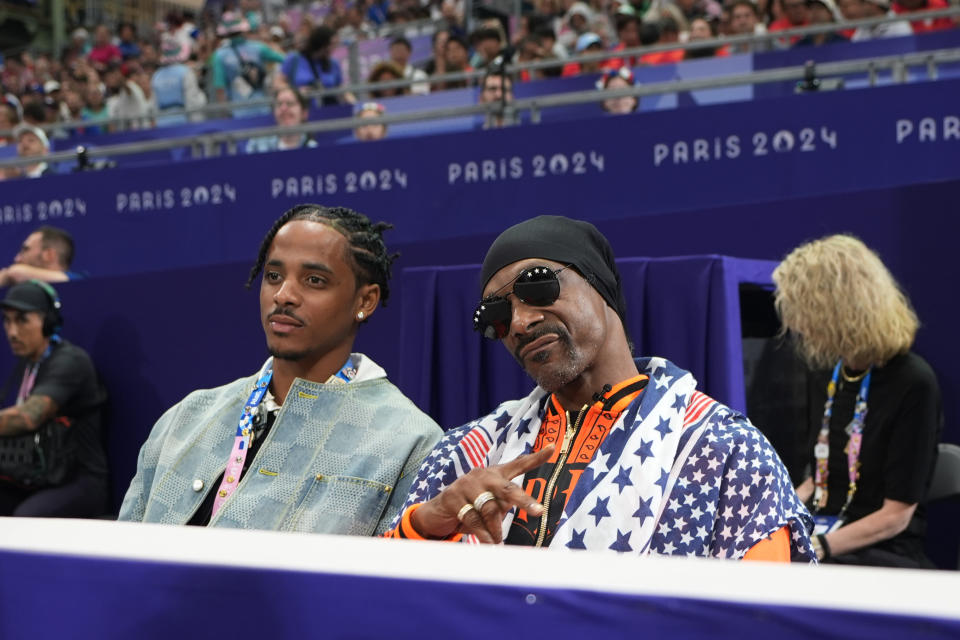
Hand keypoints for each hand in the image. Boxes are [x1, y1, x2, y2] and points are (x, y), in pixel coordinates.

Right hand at [411, 445, 554, 543]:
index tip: (552, 449)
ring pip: (489, 508)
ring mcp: (467, 484)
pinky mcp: (453, 497)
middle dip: (524, 500)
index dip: (536, 458)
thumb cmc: (471, 508)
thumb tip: (519, 516)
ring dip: (495, 529)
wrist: (437, 513)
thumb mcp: (490, 505)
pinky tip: (488, 542)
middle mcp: (483, 475)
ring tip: (497, 542)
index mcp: (495, 474)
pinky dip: (483, 534)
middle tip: (538, 511)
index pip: (518, 464)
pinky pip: (473, 518)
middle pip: (507, 488)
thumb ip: (504, 505)